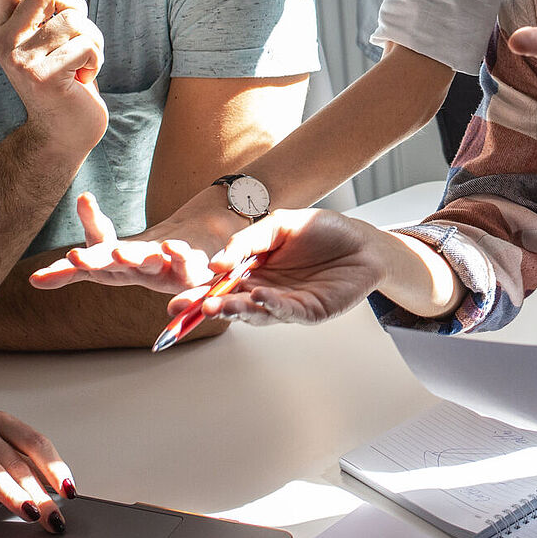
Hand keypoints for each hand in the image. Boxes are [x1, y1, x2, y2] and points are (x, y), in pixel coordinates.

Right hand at [0, 0, 107, 155]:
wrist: (63, 133)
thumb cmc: (64, 79)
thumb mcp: (44, 42)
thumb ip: (39, 13)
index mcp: (0, 30)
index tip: (56, 5)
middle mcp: (4, 43)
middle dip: (75, 6)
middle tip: (77, 35)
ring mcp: (21, 60)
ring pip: (73, 19)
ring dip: (92, 40)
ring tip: (82, 63)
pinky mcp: (44, 76)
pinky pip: (86, 45)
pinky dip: (96, 60)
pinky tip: (83, 78)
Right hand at [29, 193, 214, 294]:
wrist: (194, 259)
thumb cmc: (144, 257)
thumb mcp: (111, 249)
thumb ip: (86, 235)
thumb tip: (42, 263)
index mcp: (114, 265)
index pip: (89, 257)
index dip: (67, 266)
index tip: (43, 271)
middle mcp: (135, 270)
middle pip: (111, 264)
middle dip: (93, 261)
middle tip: (74, 256)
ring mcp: (163, 270)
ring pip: (145, 263)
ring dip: (131, 258)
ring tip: (118, 252)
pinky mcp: (189, 271)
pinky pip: (183, 261)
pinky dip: (176, 254)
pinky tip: (170, 245)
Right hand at [198, 209, 387, 324]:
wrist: (362, 240)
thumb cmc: (321, 232)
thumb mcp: (278, 225)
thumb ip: (247, 242)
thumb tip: (216, 262)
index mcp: (251, 271)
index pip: (218, 286)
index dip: (196, 294)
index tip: (174, 300)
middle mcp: (264, 291)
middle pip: (229, 304)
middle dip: (206, 308)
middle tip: (185, 310)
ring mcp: (285, 304)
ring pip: (254, 312)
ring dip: (235, 309)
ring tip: (216, 305)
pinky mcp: (309, 312)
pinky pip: (287, 312)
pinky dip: (272, 306)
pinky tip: (260, 296)